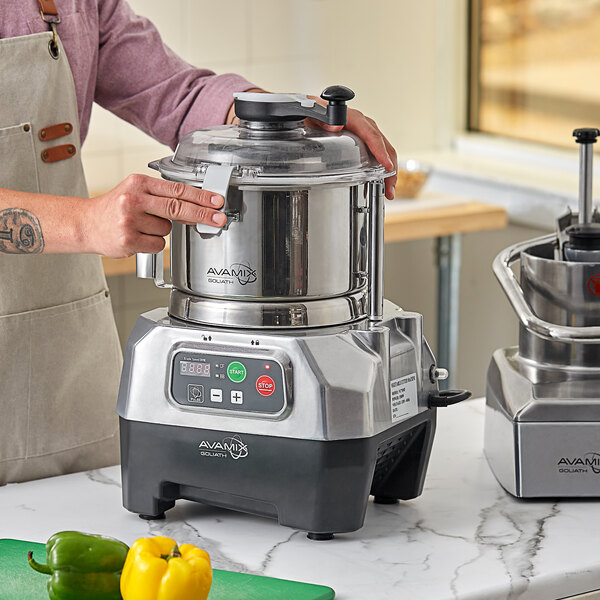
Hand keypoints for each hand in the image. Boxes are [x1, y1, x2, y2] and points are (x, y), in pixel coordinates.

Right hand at [84, 174, 225, 257]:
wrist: (85, 224)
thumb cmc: (114, 208)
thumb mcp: (136, 192)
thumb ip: (162, 198)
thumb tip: (196, 208)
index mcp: (138, 183)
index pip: (177, 189)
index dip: (200, 197)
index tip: (216, 201)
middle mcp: (133, 199)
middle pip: (178, 207)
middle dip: (202, 214)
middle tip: (218, 218)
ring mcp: (130, 220)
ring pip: (167, 229)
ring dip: (161, 230)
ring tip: (142, 226)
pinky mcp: (128, 240)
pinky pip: (157, 244)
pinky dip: (152, 243)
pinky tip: (138, 237)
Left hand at [306, 98, 397, 199]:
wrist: (312, 111)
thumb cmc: (315, 112)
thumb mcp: (316, 114)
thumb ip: (324, 119)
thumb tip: (335, 125)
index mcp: (354, 118)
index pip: (371, 135)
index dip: (380, 151)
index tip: (387, 165)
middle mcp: (363, 125)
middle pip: (383, 145)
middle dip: (390, 169)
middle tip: (389, 189)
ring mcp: (365, 132)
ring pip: (384, 151)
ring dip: (388, 172)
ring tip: (388, 191)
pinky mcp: (363, 140)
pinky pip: (376, 154)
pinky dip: (380, 169)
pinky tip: (378, 182)